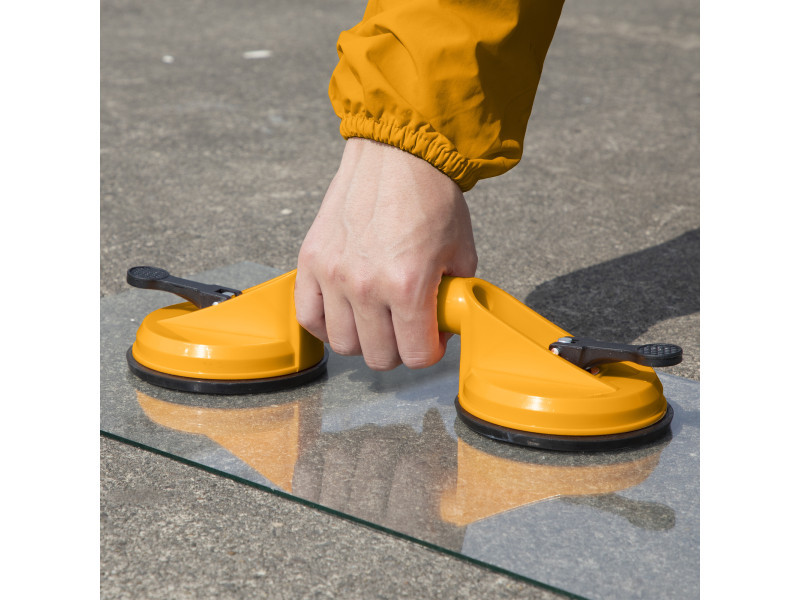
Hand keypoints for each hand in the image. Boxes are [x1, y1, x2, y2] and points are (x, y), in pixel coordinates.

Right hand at [295, 138, 477, 369]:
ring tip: (375, 320)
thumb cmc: (431, 199)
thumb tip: (442, 327)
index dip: (429, 352)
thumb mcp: (462, 253)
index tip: (430, 339)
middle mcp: (367, 285)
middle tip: (404, 329)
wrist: (396, 156)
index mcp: (408, 284)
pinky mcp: (310, 262)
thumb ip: (453, 298)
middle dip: (399, 349)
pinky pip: (308, 318)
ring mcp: (334, 275)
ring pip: (344, 345)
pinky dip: (326, 325)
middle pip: (379, 357)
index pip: (416, 355)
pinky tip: (344, 313)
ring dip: (364, 340)